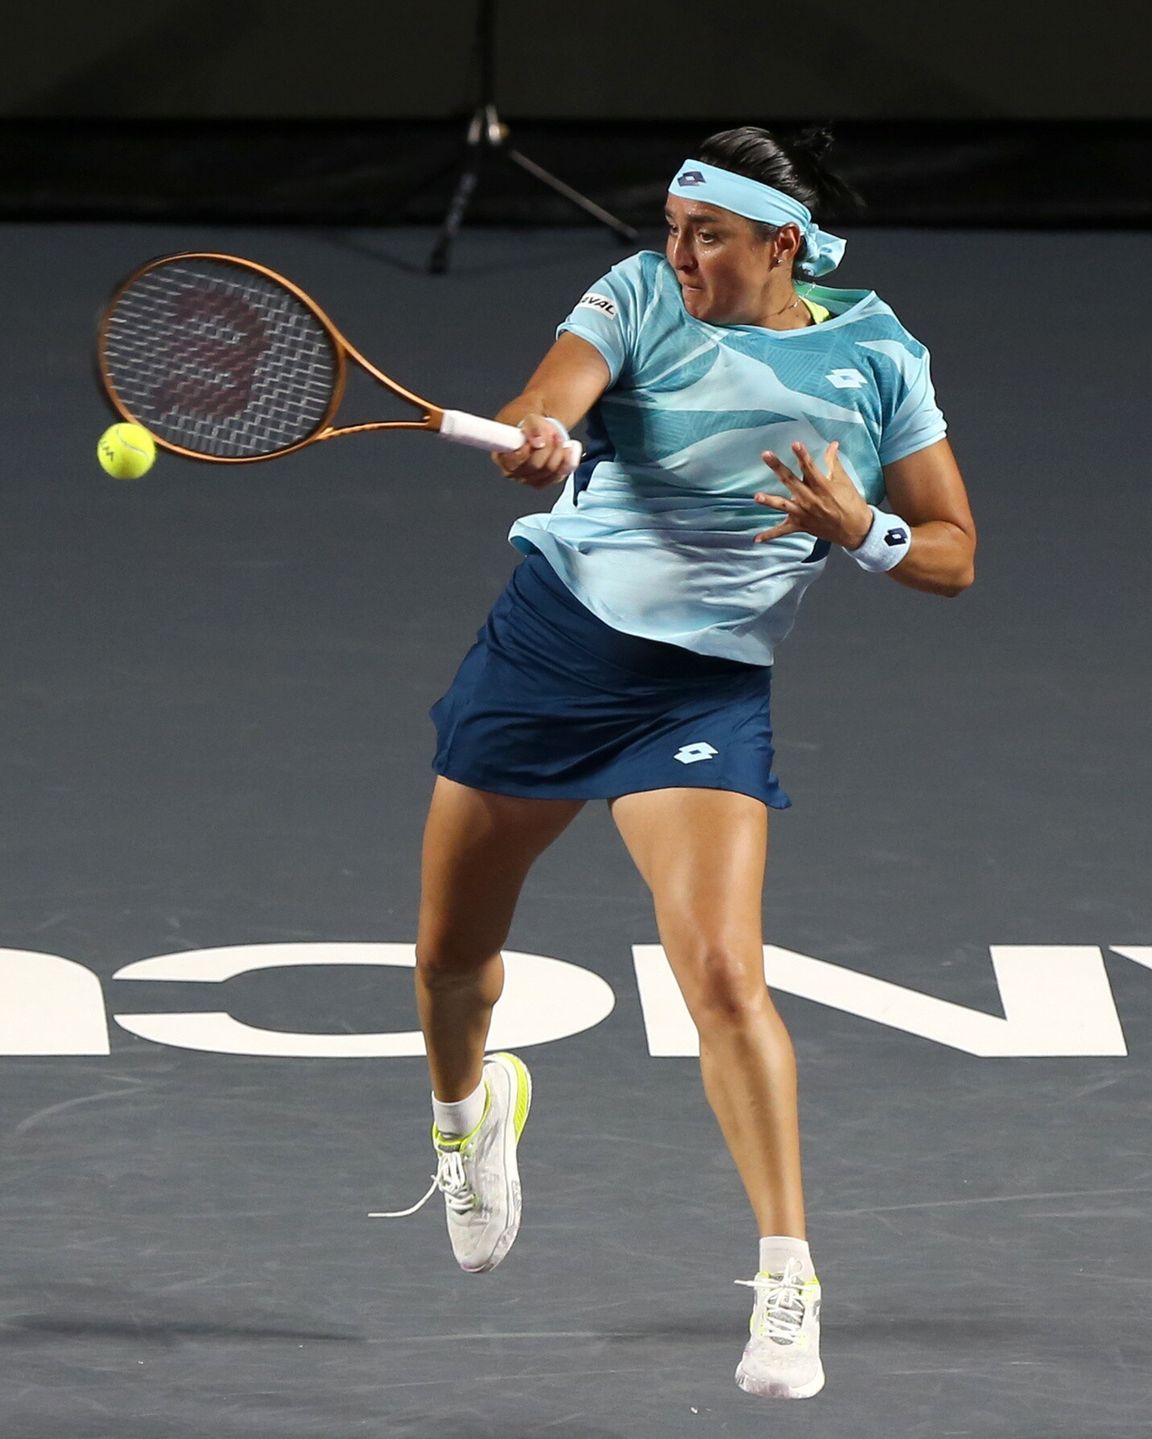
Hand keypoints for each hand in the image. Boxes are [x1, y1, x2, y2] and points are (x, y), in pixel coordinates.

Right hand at [492, 414, 576, 489]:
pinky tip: (567, 451)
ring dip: (558, 453)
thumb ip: (532, 427)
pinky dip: (566, 463)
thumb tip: (538, 441)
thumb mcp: (529, 418)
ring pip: (548, 471)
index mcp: (502, 457)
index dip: (525, 452)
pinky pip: (558, 477)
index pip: (513, 461)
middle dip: (547, 448)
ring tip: (559, 439)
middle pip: (534, 466)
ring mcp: (528, 479)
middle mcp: (513, 472)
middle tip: (553, 434)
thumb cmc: (528, 425)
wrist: (538, 430)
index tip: (536, 440)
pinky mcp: (543, 481)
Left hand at [752, 440, 872, 548]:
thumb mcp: (844, 481)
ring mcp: (804, 513)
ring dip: (769, 501)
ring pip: (783, 505)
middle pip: (791, 481)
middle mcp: (810, 499)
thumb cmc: (851, 503)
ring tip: (757, 497)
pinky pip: (783, 531)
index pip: (809, 467)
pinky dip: (769, 535)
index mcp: (822, 486)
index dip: (802, 455)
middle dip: (778, 467)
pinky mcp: (801, 525)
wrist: (856, 529)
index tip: (795, 444)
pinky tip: (756, 539)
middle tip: (766, 455)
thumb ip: (834, 462)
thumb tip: (833, 444)